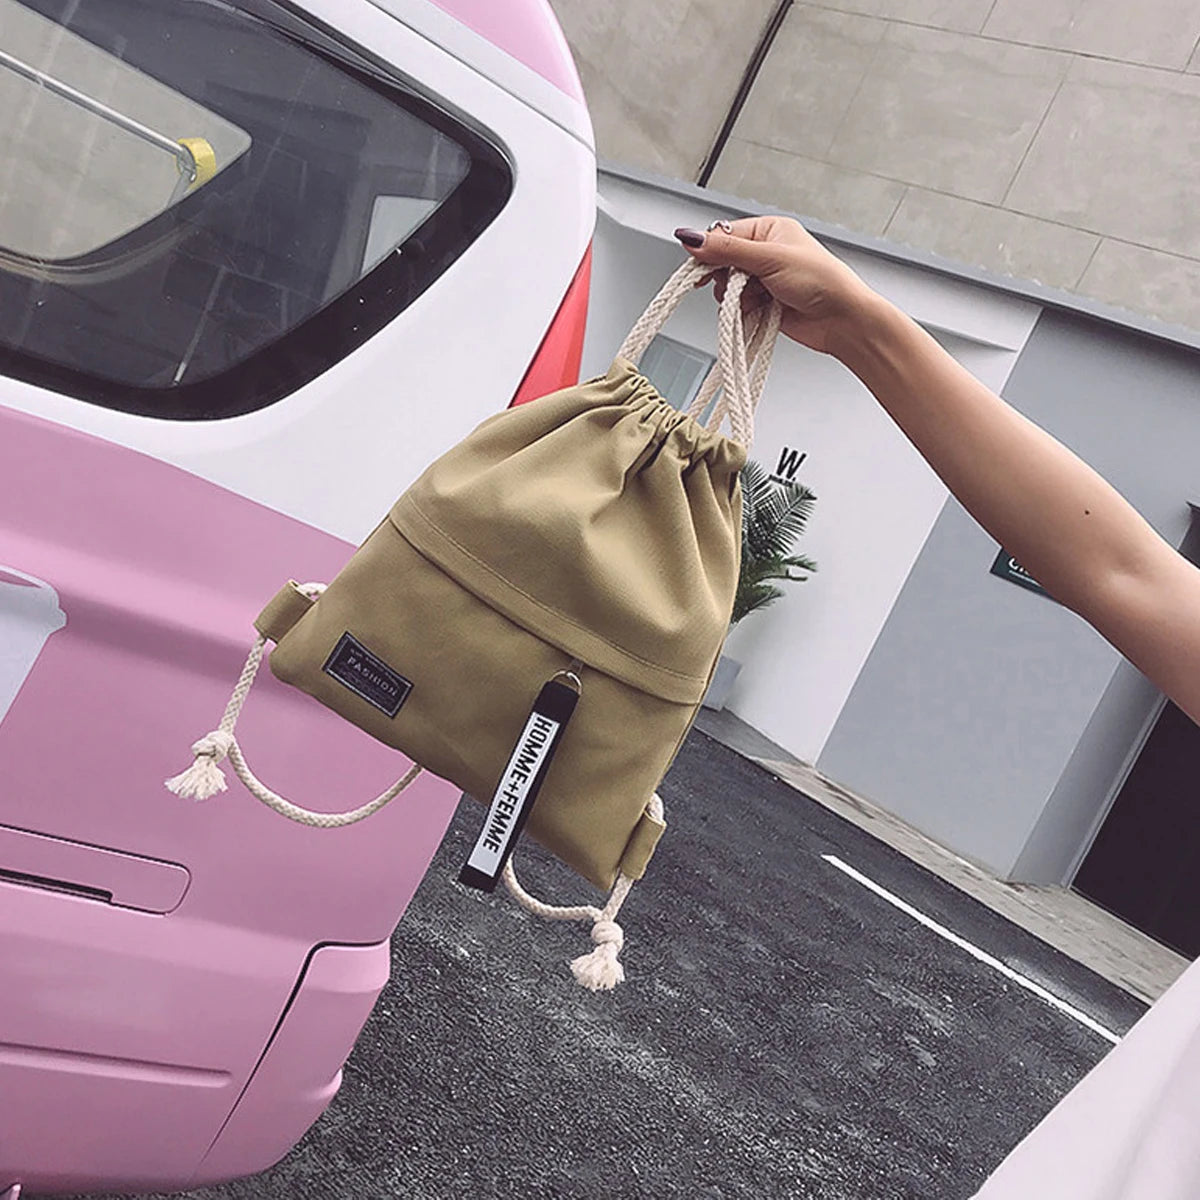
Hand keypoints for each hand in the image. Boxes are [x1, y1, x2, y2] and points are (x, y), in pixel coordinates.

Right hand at [675, 216, 881, 357]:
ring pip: (728, 288)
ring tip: (759, 299)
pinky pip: (738, 306)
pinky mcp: (764, 303)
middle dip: (727, 279)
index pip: (723, 236)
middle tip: (739, 286)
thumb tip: (690, 237)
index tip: (701, 269)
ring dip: (736, 298)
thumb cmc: (820, 281)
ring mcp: (764, 279)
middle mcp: (765, 252)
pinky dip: (743, 311)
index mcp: (768, 230)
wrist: (841, 320)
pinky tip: (759, 310)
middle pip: (722, 264)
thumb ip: (727, 250)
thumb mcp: (769, 258)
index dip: (710, 252)